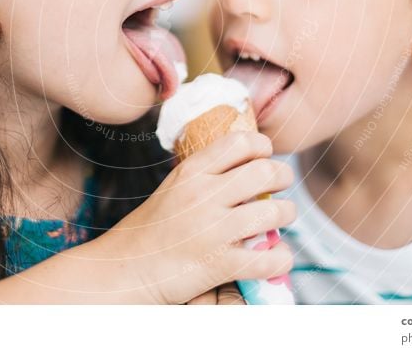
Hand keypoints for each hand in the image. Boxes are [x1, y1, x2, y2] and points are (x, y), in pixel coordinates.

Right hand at [98, 132, 294, 303]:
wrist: (125, 269)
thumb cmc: (152, 229)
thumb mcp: (174, 187)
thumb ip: (207, 175)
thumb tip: (248, 166)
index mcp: (192, 171)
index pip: (241, 141)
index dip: (264, 147)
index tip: (266, 156)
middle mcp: (203, 195)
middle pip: (266, 171)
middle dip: (284, 177)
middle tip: (282, 186)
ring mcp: (213, 230)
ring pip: (276, 212)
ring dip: (287, 215)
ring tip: (281, 219)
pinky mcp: (220, 264)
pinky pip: (270, 258)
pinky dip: (281, 258)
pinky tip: (275, 257)